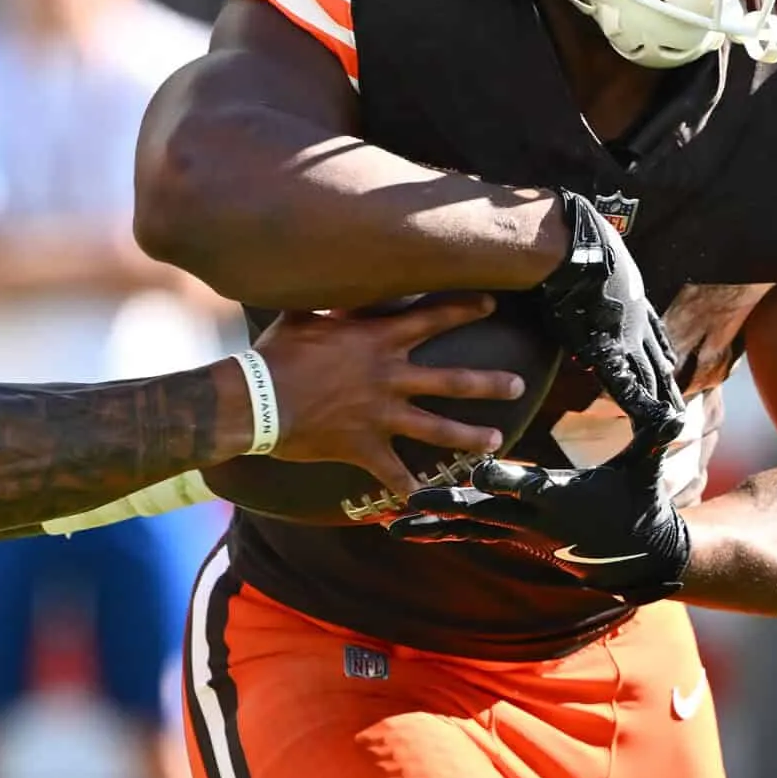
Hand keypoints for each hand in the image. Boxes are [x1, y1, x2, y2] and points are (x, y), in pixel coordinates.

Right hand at [251, 298, 529, 499]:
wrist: (258, 400)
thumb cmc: (275, 354)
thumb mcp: (303, 316)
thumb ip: (329, 303)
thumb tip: (332, 278)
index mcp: (377, 340)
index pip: (432, 319)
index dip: (464, 310)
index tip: (492, 305)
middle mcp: (389, 377)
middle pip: (452, 379)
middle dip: (490, 383)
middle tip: (518, 385)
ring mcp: (381, 415)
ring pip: (438, 428)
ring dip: (471, 436)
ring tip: (497, 442)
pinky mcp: (365, 448)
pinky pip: (393, 473)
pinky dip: (408, 488)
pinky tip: (424, 499)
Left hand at [387, 435, 690, 601]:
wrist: (639, 557)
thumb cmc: (642, 502)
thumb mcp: (648, 470)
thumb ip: (654, 439)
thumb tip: (673, 412)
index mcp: (564, 498)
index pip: (531, 487)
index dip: (505, 479)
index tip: (477, 471)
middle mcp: (535, 518)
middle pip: (485, 510)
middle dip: (448, 504)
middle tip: (411, 499)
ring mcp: (520, 530)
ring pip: (468, 527)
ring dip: (430, 525)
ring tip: (390, 523)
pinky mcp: (511, 534)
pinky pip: (468, 534)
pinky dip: (437, 531)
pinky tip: (403, 528)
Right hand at [539, 192, 683, 447]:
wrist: (568, 246)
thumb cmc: (570, 245)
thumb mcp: (592, 258)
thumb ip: (589, 271)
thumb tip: (571, 261)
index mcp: (633, 296)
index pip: (652, 331)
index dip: (660, 351)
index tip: (670, 366)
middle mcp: (636, 318)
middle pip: (658, 358)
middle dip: (669, 382)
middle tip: (680, 405)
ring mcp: (625, 335)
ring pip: (650, 374)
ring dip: (662, 399)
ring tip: (673, 420)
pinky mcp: (607, 349)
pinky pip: (628, 384)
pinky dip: (639, 405)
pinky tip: (648, 421)